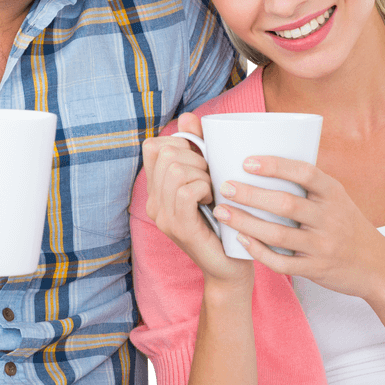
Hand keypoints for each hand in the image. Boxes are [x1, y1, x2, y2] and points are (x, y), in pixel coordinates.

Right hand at [141, 113, 252, 289]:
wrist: (231, 268)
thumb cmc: (226, 220)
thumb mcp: (212, 179)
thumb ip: (200, 148)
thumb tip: (189, 116)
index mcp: (157, 189)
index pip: (154, 146)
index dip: (181, 144)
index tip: (202, 162)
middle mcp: (153, 202)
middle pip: (166, 152)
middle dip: (196, 157)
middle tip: (212, 179)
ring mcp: (163, 216)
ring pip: (175, 169)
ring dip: (202, 173)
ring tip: (212, 191)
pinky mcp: (179, 228)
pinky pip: (186, 190)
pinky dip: (205, 188)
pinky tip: (213, 201)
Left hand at [213, 155, 384, 299]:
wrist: (378, 266)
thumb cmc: (346, 225)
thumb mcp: (337, 199)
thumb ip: (309, 184)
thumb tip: (265, 160)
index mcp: (333, 193)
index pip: (305, 172)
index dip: (275, 165)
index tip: (246, 161)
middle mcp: (330, 218)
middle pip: (286, 204)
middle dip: (251, 195)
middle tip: (225, 187)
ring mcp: (323, 245)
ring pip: (278, 235)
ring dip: (246, 223)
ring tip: (222, 212)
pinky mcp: (316, 269)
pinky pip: (282, 263)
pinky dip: (259, 252)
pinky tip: (240, 241)